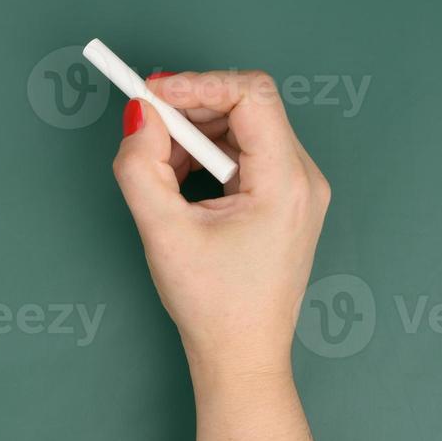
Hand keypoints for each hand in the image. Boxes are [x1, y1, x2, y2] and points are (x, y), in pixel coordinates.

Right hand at [111, 70, 330, 383]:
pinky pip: (244, 153)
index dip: (196, 83)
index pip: (251, 94)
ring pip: (242, 127)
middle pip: (246, 106)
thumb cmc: (212, 304)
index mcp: (287, 183)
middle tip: (143, 127)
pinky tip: (178, 183)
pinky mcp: (283, 199)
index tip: (150, 93)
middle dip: (189, 109)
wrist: (242, 356)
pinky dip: (206, 155)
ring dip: (194, 134)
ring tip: (157, 168)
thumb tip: (138, 114)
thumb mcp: (163, 232)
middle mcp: (303, 178)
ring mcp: (297, 189)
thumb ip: (141, 166)